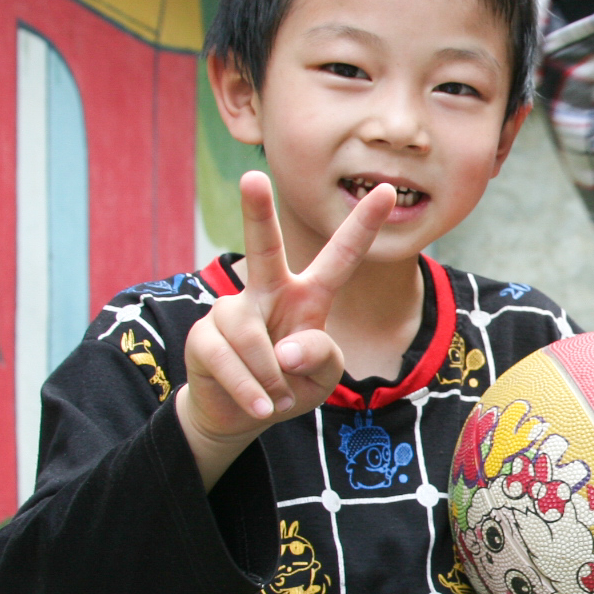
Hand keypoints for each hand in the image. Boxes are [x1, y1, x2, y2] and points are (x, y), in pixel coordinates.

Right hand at [177, 172, 394, 481]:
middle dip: (257, 212)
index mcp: (308, 296)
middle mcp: (268, 292)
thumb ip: (320, 358)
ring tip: (275, 397)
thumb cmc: (291, 387)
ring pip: (251, 335)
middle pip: (263, 247)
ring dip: (269, 377)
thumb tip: (285, 350)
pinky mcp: (204, 334)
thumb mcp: (323, 378)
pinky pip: (228, 359)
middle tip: (252, 177)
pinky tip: (260, 406)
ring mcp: (232, 309)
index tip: (388, 191)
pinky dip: (248, 389)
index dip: (363, 226)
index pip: (340, 257)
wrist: (240, 416)